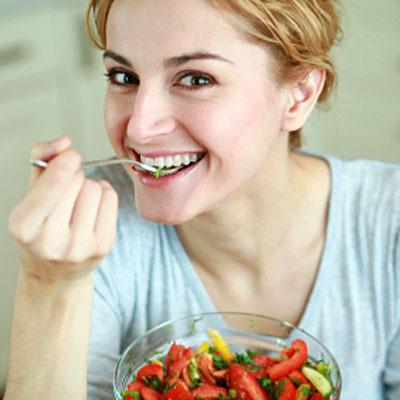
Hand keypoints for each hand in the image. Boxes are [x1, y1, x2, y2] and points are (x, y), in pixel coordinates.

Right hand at [8, 137, 118, 287]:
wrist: (54, 274)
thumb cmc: (41, 229)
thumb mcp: (29, 194)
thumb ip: (41, 160)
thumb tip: (64, 143)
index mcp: (24, 226)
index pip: (57, 180)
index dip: (67, 160)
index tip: (69, 156)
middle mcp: (51, 241)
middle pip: (78, 180)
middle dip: (73, 177)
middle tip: (66, 192)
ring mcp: (80, 247)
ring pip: (96, 188)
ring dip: (89, 187)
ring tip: (78, 202)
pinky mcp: (102, 246)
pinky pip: (111, 198)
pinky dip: (103, 194)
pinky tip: (92, 207)